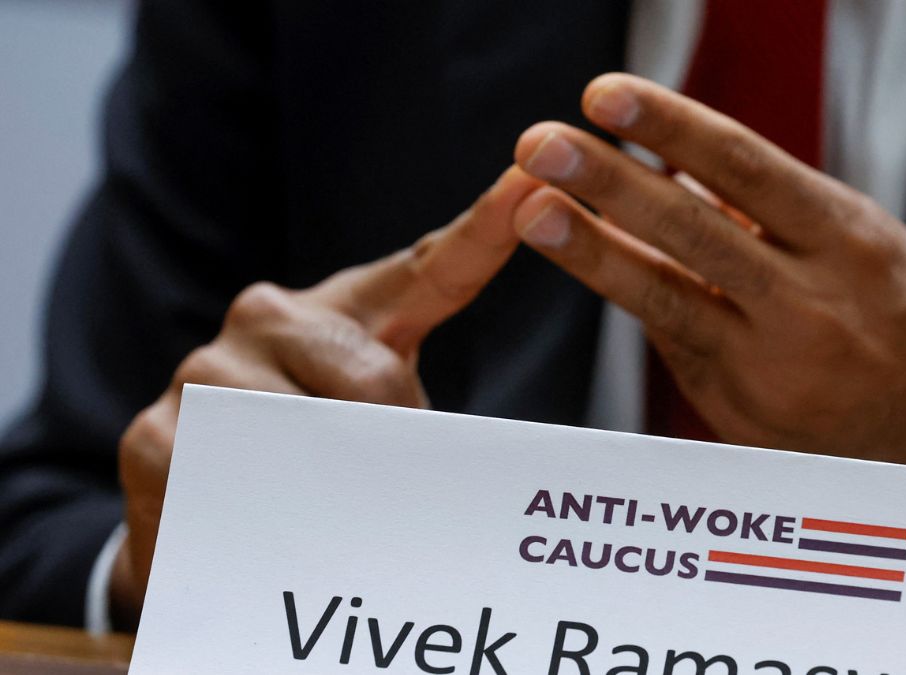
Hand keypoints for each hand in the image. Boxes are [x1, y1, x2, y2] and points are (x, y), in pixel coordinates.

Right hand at [111, 167, 542, 626]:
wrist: (199, 520)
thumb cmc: (311, 463)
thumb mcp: (378, 431)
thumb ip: (420, 417)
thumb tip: (457, 445)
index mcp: (344, 314)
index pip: (428, 271)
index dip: (484, 230)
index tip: (529, 184)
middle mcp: (271, 317)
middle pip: (376, 381)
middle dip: (393, 445)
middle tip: (375, 480)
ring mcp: (208, 370)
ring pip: (315, 435)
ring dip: (337, 488)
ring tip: (314, 500)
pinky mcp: (158, 437)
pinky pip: (251, 484)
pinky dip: (275, 517)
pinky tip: (260, 516)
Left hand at [510, 74, 905, 487]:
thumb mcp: (865, 244)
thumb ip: (775, 215)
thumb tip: (682, 178)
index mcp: (855, 244)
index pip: (747, 168)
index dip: (670, 125)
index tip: (605, 94)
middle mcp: (816, 309)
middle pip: (692, 234)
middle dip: (607, 185)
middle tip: (540, 144)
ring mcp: (777, 373)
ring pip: (666, 300)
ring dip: (592, 252)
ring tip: (534, 210)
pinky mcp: (746, 419)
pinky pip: (678, 345)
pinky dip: (639, 298)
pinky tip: (595, 260)